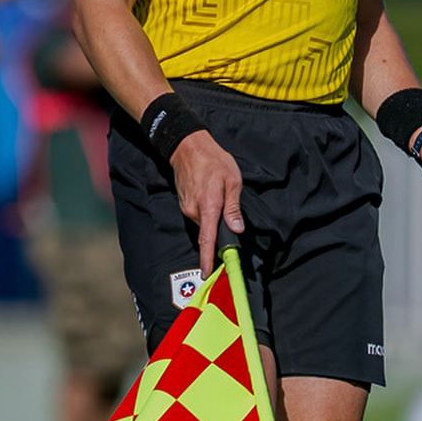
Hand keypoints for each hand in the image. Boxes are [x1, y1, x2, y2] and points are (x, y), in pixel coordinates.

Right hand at [170, 129, 242, 276]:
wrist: (187, 147)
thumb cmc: (213, 160)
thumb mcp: (232, 180)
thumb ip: (233, 207)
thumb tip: (237, 229)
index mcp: (208, 206)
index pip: (207, 239)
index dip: (207, 258)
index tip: (207, 273)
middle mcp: (194, 211)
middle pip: (208, 232)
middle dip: (219, 233)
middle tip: (231, 220)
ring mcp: (187, 208)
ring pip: (204, 224)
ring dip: (213, 219)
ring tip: (220, 198)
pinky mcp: (184, 204)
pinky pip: (198, 216)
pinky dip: (207, 212)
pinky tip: (211, 197)